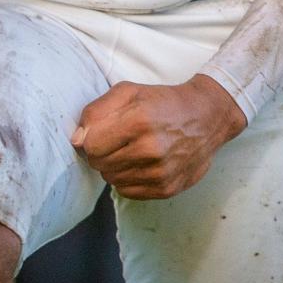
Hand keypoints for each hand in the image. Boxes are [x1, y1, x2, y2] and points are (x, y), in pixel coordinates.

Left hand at [71, 75, 246, 199]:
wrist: (206, 118)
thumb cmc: (163, 101)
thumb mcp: (129, 91)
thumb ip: (97, 111)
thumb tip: (76, 140)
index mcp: (139, 120)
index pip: (92, 146)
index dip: (90, 139)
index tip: (99, 132)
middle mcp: (150, 149)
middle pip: (99, 164)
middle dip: (100, 152)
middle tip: (115, 139)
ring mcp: (159, 172)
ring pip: (111, 179)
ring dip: (113, 165)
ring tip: (129, 149)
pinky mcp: (166, 190)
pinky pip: (126, 191)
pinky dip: (127, 178)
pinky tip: (139, 162)